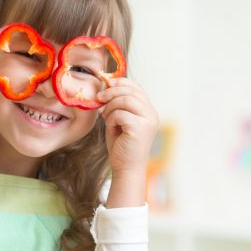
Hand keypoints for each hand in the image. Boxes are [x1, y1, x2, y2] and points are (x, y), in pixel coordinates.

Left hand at [96, 78, 158, 206]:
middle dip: (111, 93)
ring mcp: (149, 120)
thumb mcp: (118, 119)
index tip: (105, 85)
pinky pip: (120, 114)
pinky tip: (112, 129)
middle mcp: (152, 113)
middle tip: (98, 99)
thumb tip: (106, 84)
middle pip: (130, 91)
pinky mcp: (141, 128)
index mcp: (148, 110)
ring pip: (125, 100)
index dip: (119, 82)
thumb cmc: (120, 145)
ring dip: (110, 108)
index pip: (136, 87)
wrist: (125, 167)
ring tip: (106, 118)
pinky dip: (111, 120)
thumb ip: (116, 104)